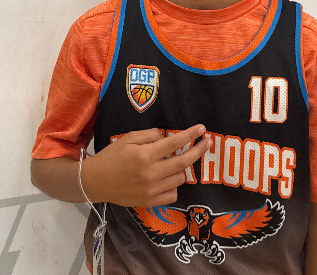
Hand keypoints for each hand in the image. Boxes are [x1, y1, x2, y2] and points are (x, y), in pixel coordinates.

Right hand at [81, 124, 210, 206]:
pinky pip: (172, 194)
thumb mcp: (128, 138)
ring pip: (180, 178)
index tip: (201, 129)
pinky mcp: (149, 202)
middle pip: (183, 162)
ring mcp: (151, 190)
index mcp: (145, 155)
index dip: (190, 135)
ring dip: (182, 168)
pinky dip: (174, 185)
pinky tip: (168, 178)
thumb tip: (166, 138)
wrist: (96, 181)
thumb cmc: (112, 156)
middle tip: (207, 142)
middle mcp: (151, 173)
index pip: (174, 143)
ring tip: (175, 162)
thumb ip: (150, 135)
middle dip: (198, 150)